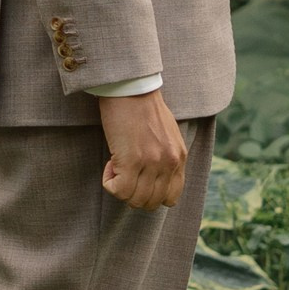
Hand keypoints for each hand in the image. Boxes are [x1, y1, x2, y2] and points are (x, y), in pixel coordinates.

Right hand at [97, 90, 187, 210]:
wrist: (130, 87)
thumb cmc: (142, 106)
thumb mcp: (166, 134)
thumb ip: (165, 157)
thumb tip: (153, 177)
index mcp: (179, 157)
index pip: (171, 198)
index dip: (150, 194)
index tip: (138, 179)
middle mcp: (169, 163)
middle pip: (151, 203)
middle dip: (133, 194)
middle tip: (123, 173)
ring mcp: (151, 163)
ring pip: (134, 199)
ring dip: (120, 187)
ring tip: (115, 165)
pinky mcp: (130, 159)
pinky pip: (118, 190)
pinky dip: (109, 182)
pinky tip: (109, 164)